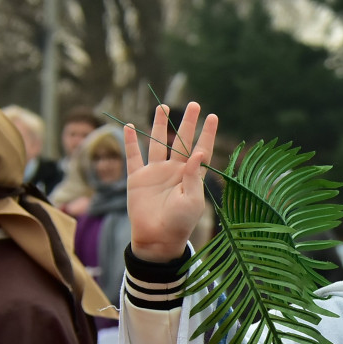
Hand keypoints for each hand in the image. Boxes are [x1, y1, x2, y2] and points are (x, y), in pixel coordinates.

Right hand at [125, 102, 217, 261]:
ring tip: (163, 106)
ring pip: (157, 143)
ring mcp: (156, 173)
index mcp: (191, 176)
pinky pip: (133, 156)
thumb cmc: (180, 223)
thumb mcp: (192, 201)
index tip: (213, 116)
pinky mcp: (137, 178)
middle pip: (181, 140)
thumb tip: (199, 152)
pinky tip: (129, 126)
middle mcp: (174, 171)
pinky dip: (130, 141)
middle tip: (193, 104)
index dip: (207, 134)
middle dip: (187, 123)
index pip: (201, 150)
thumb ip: (194, 177)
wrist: (157, 239)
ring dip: (159, 125)